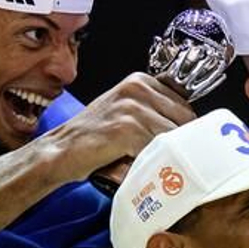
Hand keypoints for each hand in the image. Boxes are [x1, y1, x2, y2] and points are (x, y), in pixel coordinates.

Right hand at [44, 73, 196, 181]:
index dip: (183, 130)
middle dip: (179, 144)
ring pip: (173, 138)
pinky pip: (157, 150)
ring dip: (166, 156)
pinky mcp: (128, 129)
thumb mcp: (124, 112)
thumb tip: (188, 128)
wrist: (60, 151)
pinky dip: (152, 164)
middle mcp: (138, 89)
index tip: (178, 146)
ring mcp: (133, 108)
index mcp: (140, 81)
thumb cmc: (92, 138)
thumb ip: (152, 112)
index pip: (184, 106)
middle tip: (166, 160)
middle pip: (184, 121)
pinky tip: (138, 166)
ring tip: (150, 164)